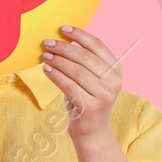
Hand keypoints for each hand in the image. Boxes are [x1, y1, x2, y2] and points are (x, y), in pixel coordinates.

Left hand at [41, 24, 122, 146]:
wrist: (92, 132)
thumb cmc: (87, 100)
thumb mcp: (91, 79)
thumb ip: (84, 62)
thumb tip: (61, 40)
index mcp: (117, 70)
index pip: (98, 46)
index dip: (80, 35)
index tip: (63, 29)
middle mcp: (114, 82)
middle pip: (85, 57)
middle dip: (64, 48)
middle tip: (48, 43)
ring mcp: (104, 95)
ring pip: (76, 71)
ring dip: (58, 61)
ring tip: (45, 56)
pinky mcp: (91, 107)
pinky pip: (69, 86)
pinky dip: (56, 76)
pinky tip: (46, 70)